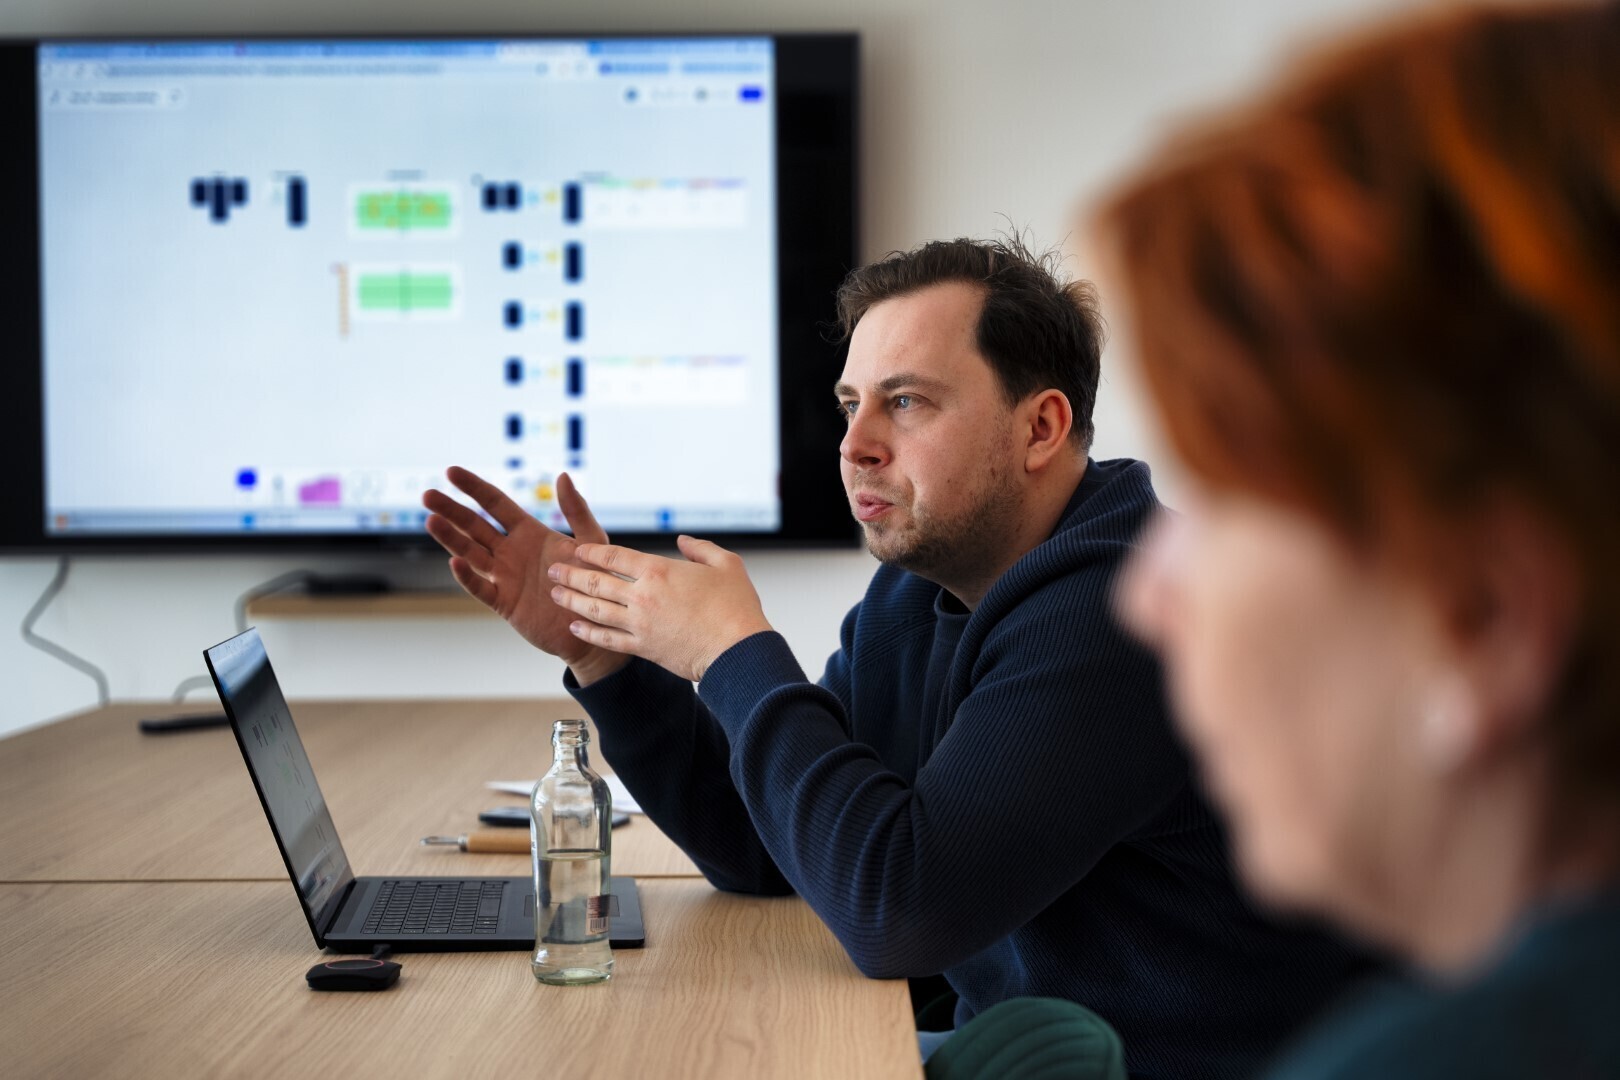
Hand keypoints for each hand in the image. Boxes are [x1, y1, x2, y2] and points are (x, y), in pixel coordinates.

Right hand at [423, 468, 627, 685]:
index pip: (495, 504)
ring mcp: (505, 576)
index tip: (451, 471)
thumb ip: (577, 511)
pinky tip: (455, 561)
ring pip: (471, 553)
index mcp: (530, 533)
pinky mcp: (504, 602)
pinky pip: (481, 587)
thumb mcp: (591, 542)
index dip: (474, 488)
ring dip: (451, 538)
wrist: (597, 626)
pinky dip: (467, 576)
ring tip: (430, 520)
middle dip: (451, 510)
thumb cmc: (597, 582)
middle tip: (428, 495)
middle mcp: (512, 551)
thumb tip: (563, 475)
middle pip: (474, 526)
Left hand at [547, 535, 773, 682]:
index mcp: (659, 571)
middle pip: (596, 582)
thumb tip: (683, 541)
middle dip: (570, 575)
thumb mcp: (727, 565)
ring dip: (571, 601)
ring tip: (554, 595)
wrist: (737, 651)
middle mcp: (642, 596)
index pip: (614, 556)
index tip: (578, 550)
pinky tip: (575, 627)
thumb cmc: (736, 607)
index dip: (592, 552)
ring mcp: (640, 624)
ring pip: (595, 610)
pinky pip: (608, 639)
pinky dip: (589, 632)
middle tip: (553, 570)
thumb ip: (701, 548)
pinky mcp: (643, 648)